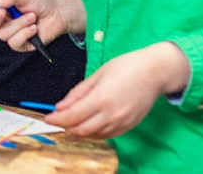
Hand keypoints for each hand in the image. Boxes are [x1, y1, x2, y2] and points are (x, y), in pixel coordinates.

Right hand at [0, 0, 82, 52]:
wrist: (59, 12)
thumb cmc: (41, 1)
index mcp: (2, 8)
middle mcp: (5, 22)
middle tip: (3, 12)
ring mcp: (13, 34)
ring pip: (3, 34)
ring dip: (18, 24)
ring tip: (32, 17)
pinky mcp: (22, 44)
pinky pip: (14, 43)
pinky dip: (24, 34)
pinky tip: (34, 28)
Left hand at [45, 42, 190, 138]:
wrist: (155, 72)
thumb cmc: (127, 67)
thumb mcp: (97, 74)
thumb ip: (77, 93)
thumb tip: (60, 106)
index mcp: (101, 98)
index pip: (72, 116)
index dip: (56, 119)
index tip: (47, 117)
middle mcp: (111, 113)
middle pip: (80, 129)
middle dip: (64, 126)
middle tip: (57, 118)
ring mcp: (121, 122)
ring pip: (92, 135)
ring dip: (78, 130)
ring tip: (70, 120)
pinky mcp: (128, 126)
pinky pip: (106, 135)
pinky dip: (92, 132)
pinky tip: (87, 123)